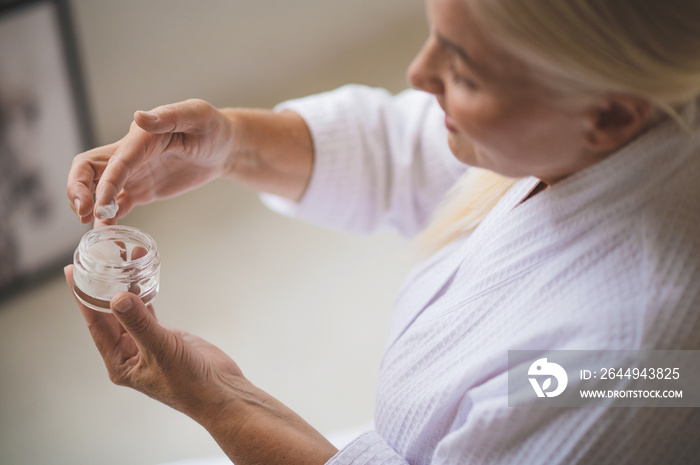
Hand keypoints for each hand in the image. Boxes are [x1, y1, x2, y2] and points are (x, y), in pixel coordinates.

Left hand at [64, 265, 336, 463]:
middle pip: (108, 312)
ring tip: (120, 256)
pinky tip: (141, 273)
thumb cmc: (191, 383)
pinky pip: (148, 309)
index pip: (95, 323)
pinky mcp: (164, 336)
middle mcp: (128, 352)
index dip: (83, 296)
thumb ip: (140, 323)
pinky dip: (144, 291)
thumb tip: (117, 298)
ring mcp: (146, 343)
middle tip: (96, 256)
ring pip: (129, 308)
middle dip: (103, 284)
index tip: (73, 271)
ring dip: (125, 284)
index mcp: (119, 362)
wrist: (222, 392)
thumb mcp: (162, 350)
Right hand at [67, 99, 234, 223]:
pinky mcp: (142, 190)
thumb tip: (140, 117)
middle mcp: (130, 155)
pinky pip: (118, 205)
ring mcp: (134, 174)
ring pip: (97, 189)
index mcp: (141, 137)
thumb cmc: (213, 127)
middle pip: (88, 169)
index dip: (104, 182)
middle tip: (84, 213)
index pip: (115, 160)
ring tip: (93, 229)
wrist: (224, 147)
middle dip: (78, 189)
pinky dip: (108, 219)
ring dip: (89, 206)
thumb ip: (170, 117)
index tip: (98, 204)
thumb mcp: (198, 116)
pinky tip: (107, 233)